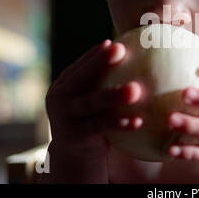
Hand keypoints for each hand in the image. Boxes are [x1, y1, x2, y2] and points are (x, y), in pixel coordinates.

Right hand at [46, 40, 143, 160]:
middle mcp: (60, 99)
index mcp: (63, 85)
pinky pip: (101, 127)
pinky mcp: (76, 136)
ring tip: (135, 89)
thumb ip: (102, 81)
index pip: (80, 65)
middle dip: (100, 62)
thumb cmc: (89, 118)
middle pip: (82, 78)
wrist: (73, 155)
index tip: (115, 42)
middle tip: (121, 49)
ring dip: (113, 95)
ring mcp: (65, 117)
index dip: (96, 54)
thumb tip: (135, 56)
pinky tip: (138, 121)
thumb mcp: (89, 98)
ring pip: (92, 103)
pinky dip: (119, 123)